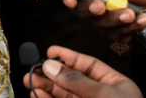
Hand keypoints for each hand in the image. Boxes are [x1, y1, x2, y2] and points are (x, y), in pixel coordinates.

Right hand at [23, 45, 141, 97]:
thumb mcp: (104, 95)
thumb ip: (77, 82)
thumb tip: (52, 66)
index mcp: (115, 85)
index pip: (89, 66)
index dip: (69, 57)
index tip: (50, 51)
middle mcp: (101, 97)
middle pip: (73, 81)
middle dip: (53, 75)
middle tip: (33, 70)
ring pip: (65, 96)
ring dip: (47, 89)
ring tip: (30, 82)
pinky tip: (38, 95)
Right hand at [60, 0, 145, 36]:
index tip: (71, 0)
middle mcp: (101, 3)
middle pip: (85, 13)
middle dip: (93, 11)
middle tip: (102, 6)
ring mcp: (110, 19)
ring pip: (102, 26)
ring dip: (117, 20)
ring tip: (132, 12)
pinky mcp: (120, 31)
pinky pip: (118, 35)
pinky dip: (131, 28)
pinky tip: (142, 20)